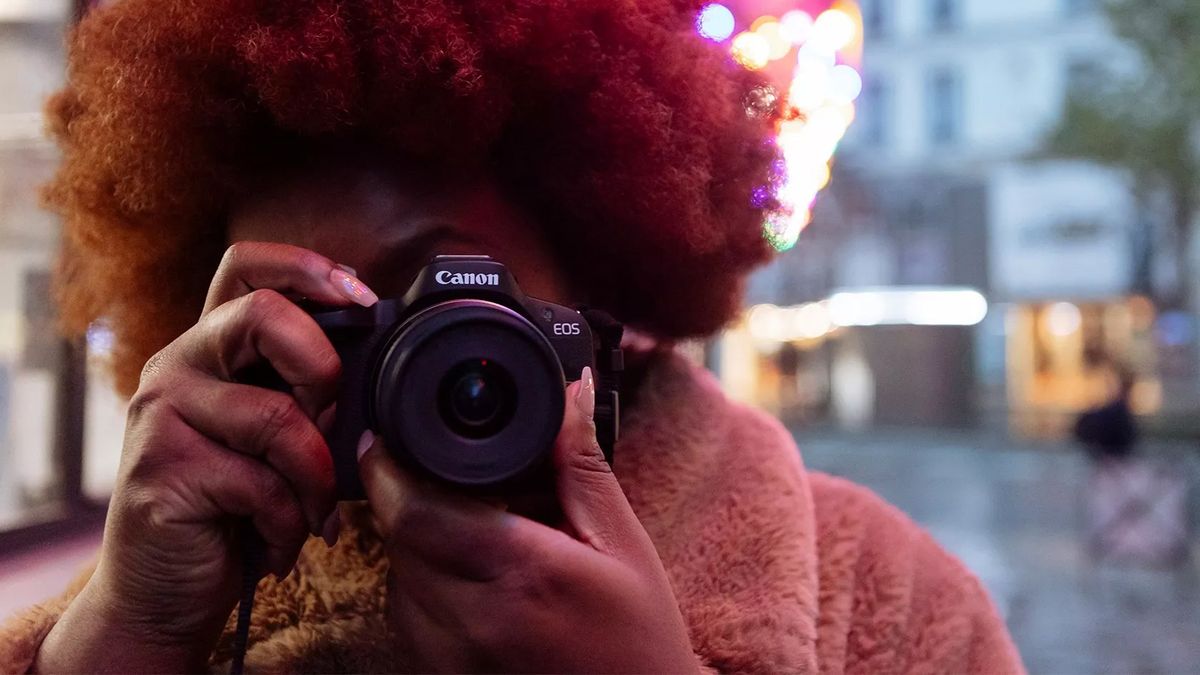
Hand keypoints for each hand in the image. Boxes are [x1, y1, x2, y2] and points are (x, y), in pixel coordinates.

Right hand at [36, 243, 376, 672]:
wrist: (165, 594)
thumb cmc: (235, 508)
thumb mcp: (277, 439)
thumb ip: (307, 393)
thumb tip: (376, 362)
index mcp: (210, 347)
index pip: (245, 265)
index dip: (307, 267)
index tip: (362, 297)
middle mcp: (177, 366)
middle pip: (263, 314)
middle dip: (323, 368)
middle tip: (332, 423)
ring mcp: (161, 415)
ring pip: (277, 417)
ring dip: (317, 478)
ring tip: (313, 514)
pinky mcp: (162, 471)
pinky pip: (261, 484)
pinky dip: (290, 523)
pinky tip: (279, 543)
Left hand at [360, 368, 697, 672]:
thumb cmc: (639, 641)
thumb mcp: (623, 544)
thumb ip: (582, 466)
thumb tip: (569, 392)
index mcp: (522, 574)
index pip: (415, 512)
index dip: (389, 467)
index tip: (390, 434)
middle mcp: (473, 620)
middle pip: (398, 536)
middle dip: (408, 494)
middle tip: (444, 472)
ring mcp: (450, 656)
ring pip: (396, 575)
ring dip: (416, 538)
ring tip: (475, 527)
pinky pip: (408, 612)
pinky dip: (424, 580)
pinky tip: (473, 573)